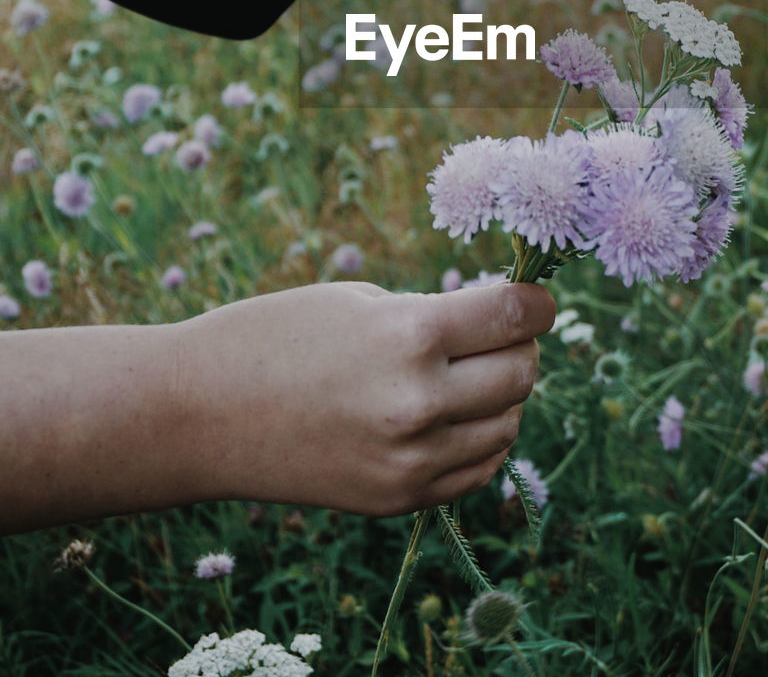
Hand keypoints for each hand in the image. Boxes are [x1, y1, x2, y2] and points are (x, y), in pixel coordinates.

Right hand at [179, 279, 555, 515]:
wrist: (201, 413)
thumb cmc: (274, 335)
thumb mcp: (359, 301)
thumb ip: (432, 317)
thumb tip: (494, 329)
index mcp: (411, 335)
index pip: (516, 316)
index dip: (536, 301)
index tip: (535, 297)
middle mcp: (421, 403)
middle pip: (523, 372)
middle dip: (521, 345)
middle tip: (498, 332)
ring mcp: (411, 460)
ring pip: (508, 425)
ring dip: (502, 395)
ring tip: (468, 373)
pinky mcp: (398, 499)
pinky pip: (476, 470)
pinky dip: (480, 440)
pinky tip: (453, 416)